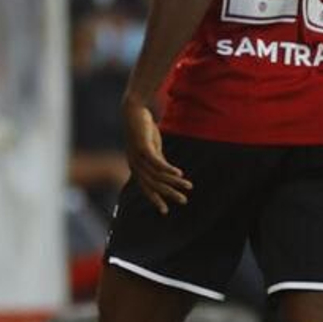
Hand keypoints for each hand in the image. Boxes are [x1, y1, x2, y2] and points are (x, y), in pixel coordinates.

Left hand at [122, 95, 190, 213]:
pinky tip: (180, 173)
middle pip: (153, 185)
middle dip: (169, 194)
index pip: (146, 188)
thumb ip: (159, 160)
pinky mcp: (143, 147)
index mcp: (136, 167)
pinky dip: (169, 169)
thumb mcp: (153, 148)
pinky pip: (157, 162)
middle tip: (183, 201)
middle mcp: (135, 165)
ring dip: (174, 182)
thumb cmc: (143, 129)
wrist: (134, 110)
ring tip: (188, 186)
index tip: (165, 211)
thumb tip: (169, 173)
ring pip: (157, 175)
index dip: (155, 200)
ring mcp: (138, 157)